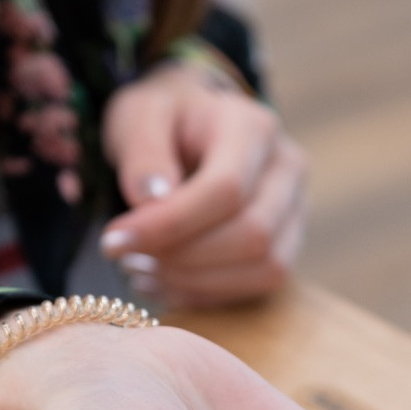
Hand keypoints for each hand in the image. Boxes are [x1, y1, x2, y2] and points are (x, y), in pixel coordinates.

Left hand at [98, 61, 306, 308]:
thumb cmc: (166, 120)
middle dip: (182, 258)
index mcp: (253, 127)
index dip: (170, 224)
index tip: (114, 242)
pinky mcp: (288, 243)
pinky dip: (207, 293)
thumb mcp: (141, 116)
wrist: (196, 125)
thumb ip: (143, 152)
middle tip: (126, 259)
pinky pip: (259, 284)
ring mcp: (296, 209)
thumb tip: (152, 199)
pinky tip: (164, 283)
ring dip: (196, 281)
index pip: (226, 189)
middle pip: (252, 234)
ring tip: (141, 271)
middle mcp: (287, 167)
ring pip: (263, 266)